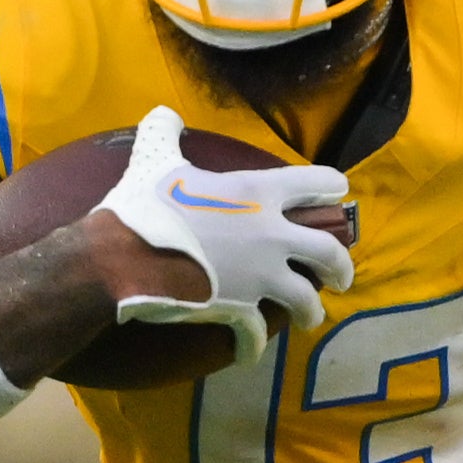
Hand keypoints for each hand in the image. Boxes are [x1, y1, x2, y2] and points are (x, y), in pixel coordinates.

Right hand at [87, 107, 354, 364]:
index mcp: (259, 194)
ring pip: (307, 300)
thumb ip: (165, 133)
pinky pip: (258, 335)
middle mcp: (272, 236)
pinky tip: (252, 349)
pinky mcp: (241, 310)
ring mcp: (260, 277)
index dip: (331, 188)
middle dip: (341, 267)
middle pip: (329, 254)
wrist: (121, 258)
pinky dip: (255, 345)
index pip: (319, 183)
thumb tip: (163, 113)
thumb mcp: (154, 159)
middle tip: (340, 276)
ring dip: (311, 310)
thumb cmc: (143, 205)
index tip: (337, 196)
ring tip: (308, 315)